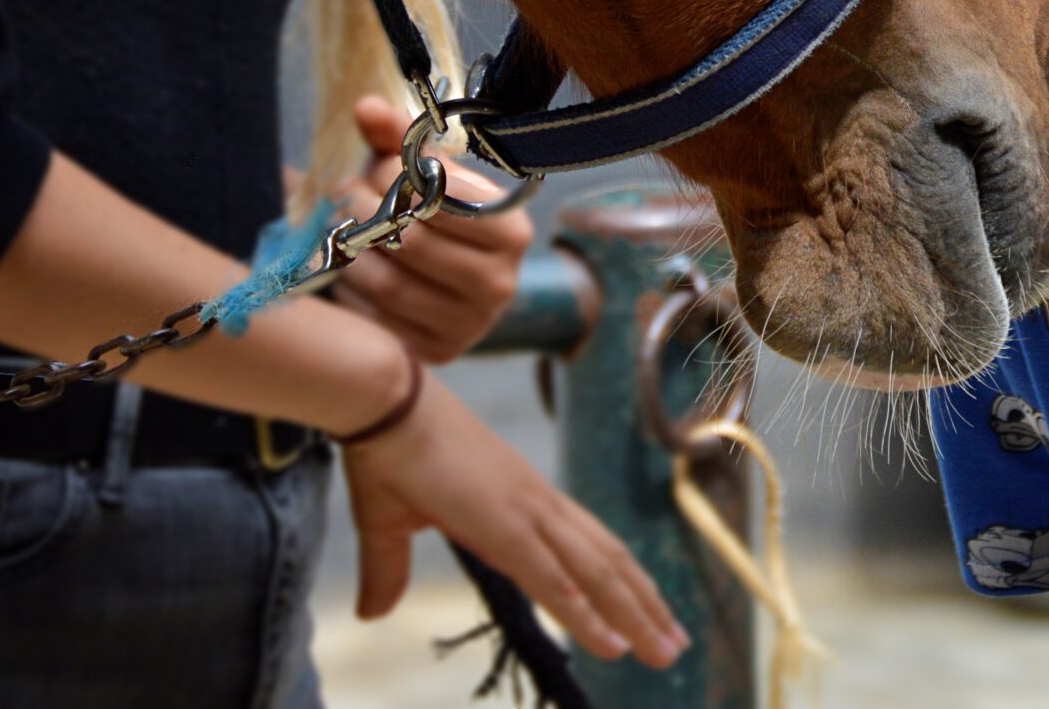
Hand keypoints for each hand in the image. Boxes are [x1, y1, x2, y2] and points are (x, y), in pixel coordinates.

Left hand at [326, 95, 535, 362]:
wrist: (447, 283)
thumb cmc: (436, 215)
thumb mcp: (425, 173)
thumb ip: (396, 138)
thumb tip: (365, 107)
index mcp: (512, 230)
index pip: (442, 198)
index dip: (394, 176)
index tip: (370, 165)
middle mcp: (502, 282)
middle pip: (412, 242)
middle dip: (364, 211)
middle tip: (341, 193)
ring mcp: (473, 324)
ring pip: (390, 282)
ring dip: (351, 252)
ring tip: (339, 228)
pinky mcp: (439, 352)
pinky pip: (380, 320)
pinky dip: (354, 291)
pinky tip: (349, 268)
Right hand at [340, 371, 688, 664]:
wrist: (380, 397)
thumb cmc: (387, 450)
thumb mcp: (389, 524)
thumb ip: (388, 571)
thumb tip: (372, 614)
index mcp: (521, 502)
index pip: (587, 550)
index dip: (621, 584)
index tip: (649, 615)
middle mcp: (536, 505)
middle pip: (606, 562)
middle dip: (643, 606)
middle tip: (675, 645)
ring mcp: (524, 510)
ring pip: (593, 572)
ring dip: (631, 613)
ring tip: (662, 651)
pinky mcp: (499, 521)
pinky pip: (547, 572)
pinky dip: (580, 607)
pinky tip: (607, 639)